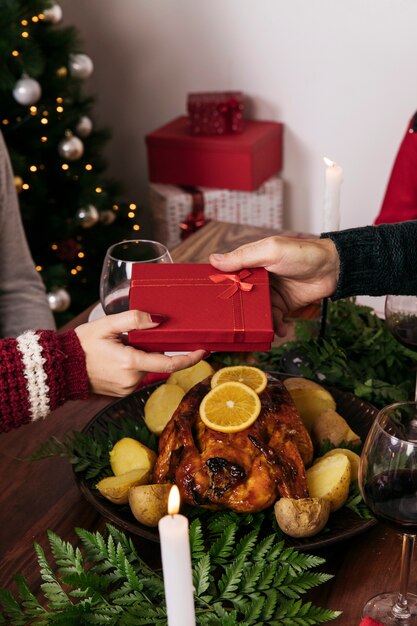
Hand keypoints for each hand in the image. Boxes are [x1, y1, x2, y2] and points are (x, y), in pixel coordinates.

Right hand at [75, 310, 206, 395]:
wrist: (60, 369)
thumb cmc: (81, 345)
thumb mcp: (106, 325)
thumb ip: (134, 320)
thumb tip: (159, 320)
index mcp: (131, 363)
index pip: (170, 363)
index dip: (190, 358)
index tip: (204, 350)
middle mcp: (132, 380)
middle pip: (157, 362)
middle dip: (153, 348)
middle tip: (134, 336)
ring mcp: (127, 389)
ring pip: (147, 369)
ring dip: (142, 356)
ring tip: (120, 345)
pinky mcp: (122, 393)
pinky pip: (137, 376)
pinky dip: (135, 365)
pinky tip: (118, 356)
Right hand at [209, 236, 339, 336]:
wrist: (332, 268)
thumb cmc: (301, 253)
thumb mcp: (270, 251)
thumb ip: (243, 257)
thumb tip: (213, 260)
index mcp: (251, 262)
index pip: (229, 275)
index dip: (220, 288)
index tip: (210, 302)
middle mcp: (258, 279)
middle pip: (240, 298)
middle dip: (238, 312)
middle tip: (233, 324)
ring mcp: (271, 294)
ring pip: (256, 312)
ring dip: (258, 323)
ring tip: (261, 330)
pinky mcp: (283, 306)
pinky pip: (273, 320)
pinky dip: (275, 327)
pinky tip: (279, 330)